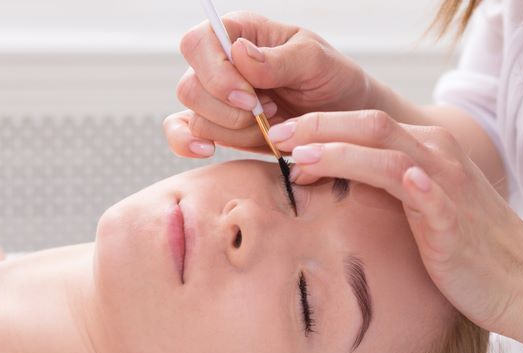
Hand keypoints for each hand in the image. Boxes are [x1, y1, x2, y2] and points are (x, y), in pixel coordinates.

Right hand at [164, 11, 372, 157]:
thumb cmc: (331, 80)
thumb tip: (237, 53)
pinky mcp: (216, 127)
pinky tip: (208, 150)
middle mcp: (219, 63)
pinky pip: (182, 133)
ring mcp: (215, 98)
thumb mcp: (315, 62)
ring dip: (232, 130)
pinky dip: (187, 144)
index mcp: (239, 32)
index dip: (217, 74)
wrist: (341, 119)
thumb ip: (278, 60)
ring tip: (268, 125)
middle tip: (268, 112)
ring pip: (194, 117)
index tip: (250, 97)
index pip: (198, 43)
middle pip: (190, 86)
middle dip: (228, 110)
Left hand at [266, 109, 522, 337]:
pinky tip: (385, 177)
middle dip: (318, 125)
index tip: (279, 136)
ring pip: (387, 150)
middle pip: (370, 124)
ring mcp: (448, 184)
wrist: (521, 284)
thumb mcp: (421, 209)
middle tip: (273, 135)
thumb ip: (385, 188)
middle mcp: (438, 155)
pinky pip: (426, 191)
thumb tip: (332, 184)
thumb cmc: (466, 251)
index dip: (320, 123)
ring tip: (298, 158)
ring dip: (339, 151)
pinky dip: (406, 180)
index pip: (366, 123)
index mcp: (427, 149)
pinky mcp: (454, 219)